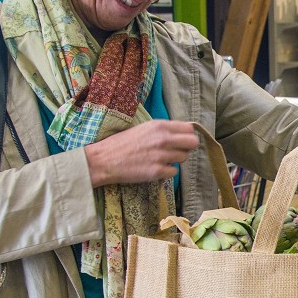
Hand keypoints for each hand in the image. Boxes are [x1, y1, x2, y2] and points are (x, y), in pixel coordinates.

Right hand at [84, 120, 198, 186]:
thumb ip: (163, 130)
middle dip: (187, 147)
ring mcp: (161, 156)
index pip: (189, 128)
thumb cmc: (122, 143)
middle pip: (193, 143)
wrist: (104, 160)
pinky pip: (174, 172)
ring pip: (184, 158)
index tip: (181, 140)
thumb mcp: (143, 128)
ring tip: (160, 159)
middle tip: (176, 150)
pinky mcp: (157, 171)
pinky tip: (155, 168)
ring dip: (176, 160)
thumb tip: (182, 133)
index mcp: (159, 126)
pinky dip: (167, 171)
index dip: (187, 135)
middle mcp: (163, 139)